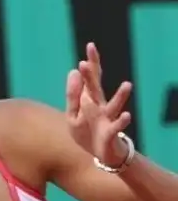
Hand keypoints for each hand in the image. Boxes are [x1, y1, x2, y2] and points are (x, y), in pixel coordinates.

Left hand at [66, 42, 132, 166]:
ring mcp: (107, 119)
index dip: (90, 64)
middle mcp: (100, 106)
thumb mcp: (73, 114)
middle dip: (92, 74)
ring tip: (127, 84)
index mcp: (90, 101)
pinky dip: (122, 121)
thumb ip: (73, 95)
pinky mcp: (110, 132)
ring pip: (113, 105)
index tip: (90, 46)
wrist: (101, 154)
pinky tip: (126, 115)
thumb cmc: (87, 132)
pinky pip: (117, 126)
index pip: (90, 79)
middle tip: (87, 60)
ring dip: (120, 96)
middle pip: (96, 88)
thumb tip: (73, 70)